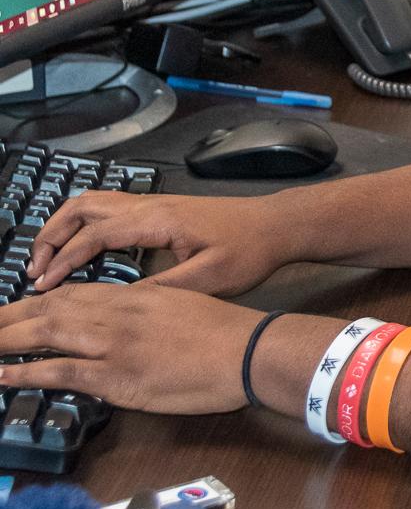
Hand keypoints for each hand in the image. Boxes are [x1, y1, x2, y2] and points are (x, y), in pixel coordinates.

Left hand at [0, 283, 260, 413]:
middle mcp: (118, 314)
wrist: (249, 349)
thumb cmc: (225, 331)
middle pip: (51, 309)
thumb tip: (127, 321)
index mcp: (135, 297)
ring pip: (47, 333)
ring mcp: (115, 344)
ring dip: (7, 338)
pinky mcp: (118, 376)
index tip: (15, 309)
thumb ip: (150, 310)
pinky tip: (2, 375)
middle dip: (10, 317)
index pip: (73, 295)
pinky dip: (27, 372)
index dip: (38, 301)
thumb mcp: (184, 306)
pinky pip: (61, 372)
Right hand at [28, 192, 292, 295]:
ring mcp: (156, 203)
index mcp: (157, 220)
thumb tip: (115, 305)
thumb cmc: (249, 251)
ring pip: (95, 202)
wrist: (278, 226)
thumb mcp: (208, 279)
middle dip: (51, 234)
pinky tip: (84, 249)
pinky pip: (111, 208)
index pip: (93, 235)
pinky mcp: (163, 209)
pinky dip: (86, 224)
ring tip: (49, 259)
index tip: (41, 286)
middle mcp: (151, 205)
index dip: (63, 260)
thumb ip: (162, 290)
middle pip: (83, 206)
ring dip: (66, 226)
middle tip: (34, 269)